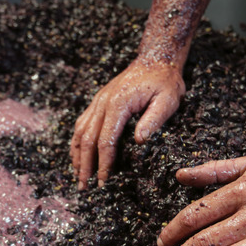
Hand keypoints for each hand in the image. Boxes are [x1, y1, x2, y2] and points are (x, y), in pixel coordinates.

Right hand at [71, 60, 184, 188]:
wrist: (156, 58)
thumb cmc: (165, 81)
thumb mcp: (168, 100)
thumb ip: (153, 120)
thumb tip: (138, 142)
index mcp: (118, 104)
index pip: (105, 140)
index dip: (103, 163)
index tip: (102, 182)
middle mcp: (102, 103)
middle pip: (88, 139)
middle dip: (85, 165)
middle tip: (83, 187)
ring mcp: (98, 101)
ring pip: (80, 132)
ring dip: (77, 156)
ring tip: (77, 176)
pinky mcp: (98, 101)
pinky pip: (82, 123)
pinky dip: (78, 142)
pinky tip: (77, 155)